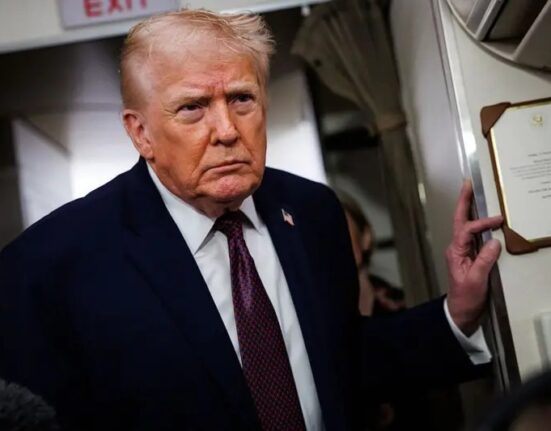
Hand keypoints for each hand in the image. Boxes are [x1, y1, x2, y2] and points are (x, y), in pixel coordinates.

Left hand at [446, 180, 502, 335]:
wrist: (461, 313)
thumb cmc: (466, 298)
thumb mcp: (476, 280)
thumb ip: (484, 260)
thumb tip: (494, 241)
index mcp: (455, 252)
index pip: (467, 230)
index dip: (482, 223)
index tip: (499, 220)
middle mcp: (457, 248)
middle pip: (460, 220)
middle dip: (463, 202)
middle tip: (468, 184)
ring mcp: (463, 252)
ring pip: (465, 225)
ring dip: (469, 209)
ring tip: (473, 193)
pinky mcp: (471, 257)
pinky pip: (474, 236)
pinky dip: (479, 224)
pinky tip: (486, 218)